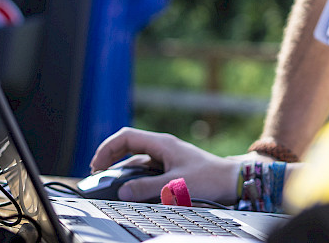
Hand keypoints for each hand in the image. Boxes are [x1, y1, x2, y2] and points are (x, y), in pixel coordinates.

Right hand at [88, 127, 241, 202]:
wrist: (231, 180)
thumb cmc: (208, 178)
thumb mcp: (175, 185)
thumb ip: (147, 188)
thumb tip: (123, 191)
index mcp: (162, 143)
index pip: (126, 137)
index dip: (107, 148)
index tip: (97, 165)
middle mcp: (162, 147)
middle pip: (128, 146)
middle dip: (110, 158)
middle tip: (98, 174)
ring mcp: (166, 156)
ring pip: (137, 159)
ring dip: (123, 169)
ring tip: (111, 183)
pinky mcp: (170, 167)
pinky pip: (146, 169)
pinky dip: (135, 176)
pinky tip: (131, 188)